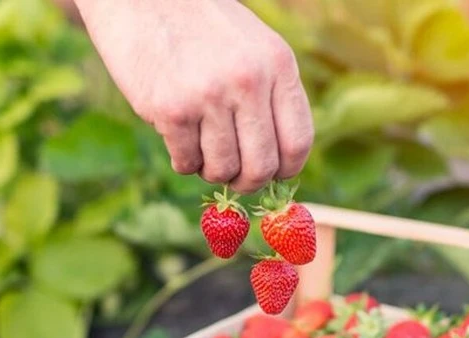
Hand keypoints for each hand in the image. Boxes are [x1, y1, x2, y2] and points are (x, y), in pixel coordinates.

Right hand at [73, 0, 313, 192]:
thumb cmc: (199, 26)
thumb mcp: (252, 46)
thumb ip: (271, 92)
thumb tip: (280, 158)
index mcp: (277, 64)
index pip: (298, 141)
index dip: (286, 169)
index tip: (273, 174)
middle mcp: (249, 80)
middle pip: (262, 166)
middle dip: (248, 181)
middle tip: (234, 176)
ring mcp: (209, 95)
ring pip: (223, 169)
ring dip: (211, 169)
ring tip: (202, 148)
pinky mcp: (171, 109)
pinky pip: (186, 162)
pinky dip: (183, 161)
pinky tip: (178, 138)